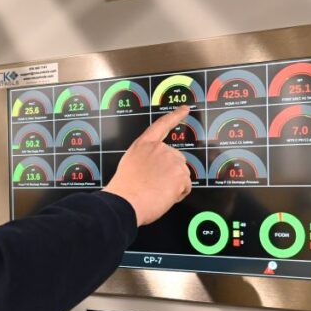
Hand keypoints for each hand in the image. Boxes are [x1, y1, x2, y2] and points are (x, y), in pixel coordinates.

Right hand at [102, 105, 191, 225]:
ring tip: (156, 192)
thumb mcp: (130, 164)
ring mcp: (172, 161)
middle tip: (154, 185)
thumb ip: (146, 159)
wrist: (126, 202)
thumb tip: (156, 167)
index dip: (175, 116)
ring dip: (174, 185)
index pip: (162, 125)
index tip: (185, 109)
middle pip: (177, 159)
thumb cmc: (124, 189)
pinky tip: (163, 196)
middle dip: (171, 173)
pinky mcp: (181, 175)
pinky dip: (178, 194)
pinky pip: (186, 187)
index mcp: (144, 145)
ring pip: (182, 174)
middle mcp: (160, 149)